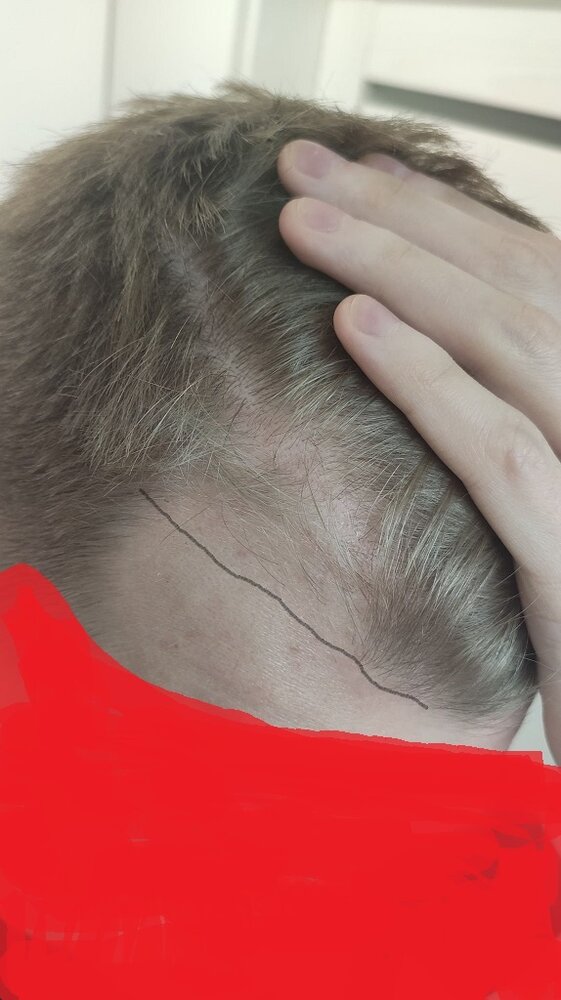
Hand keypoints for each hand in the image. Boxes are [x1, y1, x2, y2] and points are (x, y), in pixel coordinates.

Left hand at [276, 139, 560, 762]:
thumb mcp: (538, 497)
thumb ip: (496, 414)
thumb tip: (406, 340)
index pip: (528, 275)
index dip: (441, 215)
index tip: (354, 177)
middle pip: (513, 286)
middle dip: (403, 217)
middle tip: (299, 169)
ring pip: (507, 344)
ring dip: (399, 271)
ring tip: (302, 224)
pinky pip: (501, 457)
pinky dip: (429, 384)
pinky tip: (353, 329)